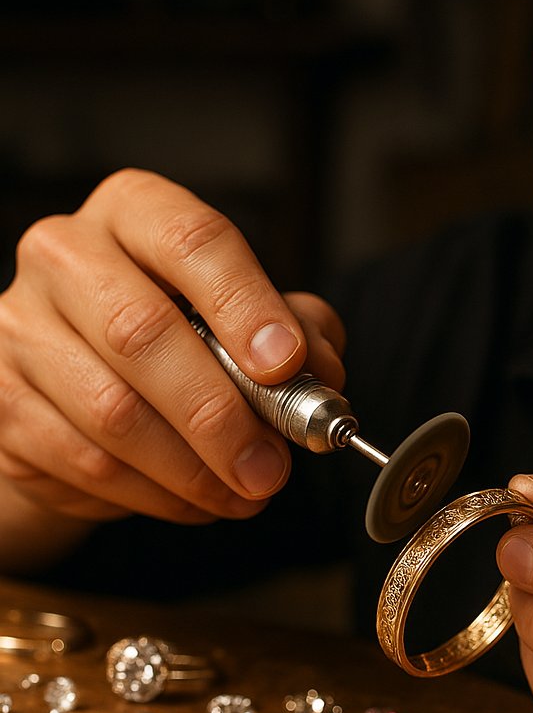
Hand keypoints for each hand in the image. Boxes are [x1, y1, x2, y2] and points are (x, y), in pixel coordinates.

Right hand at [0, 169, 345, 545]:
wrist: (86, 382)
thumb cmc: (186, 335)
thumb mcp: (255, 315)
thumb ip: (301, 329)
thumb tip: (321, 372)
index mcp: (137, 212)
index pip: (193, 242)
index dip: (245, 305)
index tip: (286, 366)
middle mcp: (66, 253)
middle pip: (142, 332)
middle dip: (220, 414)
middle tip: (271, 467)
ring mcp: (18, 324)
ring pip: (112, 412)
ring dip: (194, 470)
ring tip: (248, 493)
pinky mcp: (0, 399)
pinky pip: (84, 462)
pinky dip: (155, 495)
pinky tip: (198, 501)